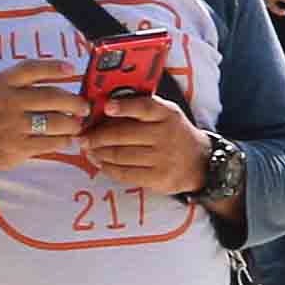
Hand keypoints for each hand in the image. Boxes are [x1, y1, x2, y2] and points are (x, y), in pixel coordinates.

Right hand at [0, 57, 87, 182]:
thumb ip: (22, 81)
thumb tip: (63, 73)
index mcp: (2, 83)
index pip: (32, 69)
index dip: (54, 67)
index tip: (72, 69)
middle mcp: (8, 101)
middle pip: (52, 97)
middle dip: (75, 102)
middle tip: (84, 107)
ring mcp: (13, 125)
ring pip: (55, 121)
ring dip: (72, 123)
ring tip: (76, 124)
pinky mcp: (18, 147)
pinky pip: (50, 142)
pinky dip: (64, 140)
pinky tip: (67, 139)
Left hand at [78, 93, 209, 193]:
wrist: (200, 162)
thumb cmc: (175, 133)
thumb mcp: (167, 114)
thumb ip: (143, 108)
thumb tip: (106, 108)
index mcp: (167, 114)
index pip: (144, 107)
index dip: (124, 107)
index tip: (106, 107)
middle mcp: (166, 135)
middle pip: (124, 135)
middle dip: (98, 136)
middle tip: (83, 137)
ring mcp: (162, 158)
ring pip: (121, 155)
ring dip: (99, 153)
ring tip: (89, 150)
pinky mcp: (158, 178)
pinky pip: (125, 173)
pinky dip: (108, 168)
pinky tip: (100, 163)